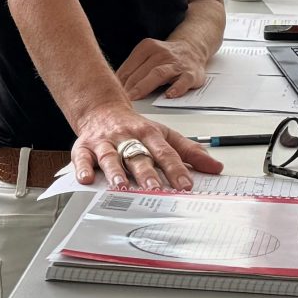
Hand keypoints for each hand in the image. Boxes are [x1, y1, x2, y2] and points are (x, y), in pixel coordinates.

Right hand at [70, 105, 224, 191]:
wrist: (102, 108)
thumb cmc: (135, 128)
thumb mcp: (164, 134)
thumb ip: (189, 151)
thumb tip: (215, 167)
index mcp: (149, 134)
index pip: (165, 152)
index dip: (176, 169)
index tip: (186, 185)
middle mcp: (127, 138)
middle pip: (138, 155)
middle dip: (146, 173)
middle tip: (155, 189)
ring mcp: (105, 142)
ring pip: (110, 156)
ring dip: (115, 171)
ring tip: (121, 186)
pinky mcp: (85, 147)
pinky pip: (82, 157)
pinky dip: (82, 167)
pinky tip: (85, 178)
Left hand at [115, 34, 209, 99]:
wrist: (192, 49)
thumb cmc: (165, 58)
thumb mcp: (147, 56)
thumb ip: (133, 69)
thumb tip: (116, 86)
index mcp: (147, 47)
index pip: (129, 67)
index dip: (119, 82)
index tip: (113, 93)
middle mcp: (161, 53)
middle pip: (141, 71)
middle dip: (129, 86)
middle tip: (120, 99)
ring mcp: (176, 63)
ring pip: (158, 74)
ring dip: (144, 86)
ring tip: (135, 97)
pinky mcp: (190, 73)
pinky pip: (183, 81)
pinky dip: (177, 88)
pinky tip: (169, 95)